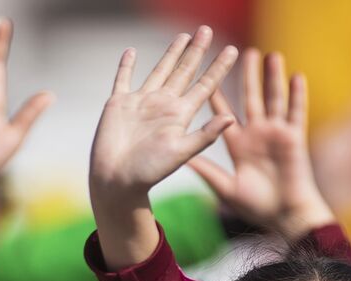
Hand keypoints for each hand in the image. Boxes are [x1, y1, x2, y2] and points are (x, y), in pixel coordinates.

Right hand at [90, 26, 237, 268]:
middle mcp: (164, 105)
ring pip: (160, 70)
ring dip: (171, 53)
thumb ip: (205, 136)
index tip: (233, 50)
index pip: (205, 85)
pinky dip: (126, 65)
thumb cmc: (149, 171)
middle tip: (207, 30)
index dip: (218, 68)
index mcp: (180, 115)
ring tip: (183, 35)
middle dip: (197, 51)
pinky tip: (132, 52)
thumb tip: (230, 118)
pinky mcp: (120, 103)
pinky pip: (123, 78)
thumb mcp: (181, 153)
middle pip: (185, 71)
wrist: (117, 180)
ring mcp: (141, 102)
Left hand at [189, 49, 335, 242]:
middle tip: (243, 52)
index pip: (223, 113)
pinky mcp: (294, 138)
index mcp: (238, 144)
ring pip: (273, 99)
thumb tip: (182, 159)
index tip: (207, 73)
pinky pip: (296, 112)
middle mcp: (256, 134)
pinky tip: (295, 76)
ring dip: (272, 78)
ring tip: (270, 56)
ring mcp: (276, 134)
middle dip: (247, 76)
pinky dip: (296, 95)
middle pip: (250, 98)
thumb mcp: (225, 188)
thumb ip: (207, 171)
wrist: (285, 216)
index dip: (215, 93)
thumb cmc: (256, 207)